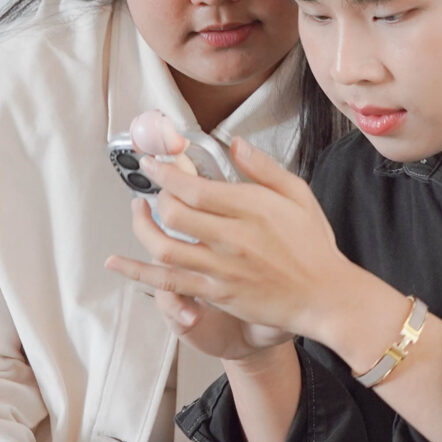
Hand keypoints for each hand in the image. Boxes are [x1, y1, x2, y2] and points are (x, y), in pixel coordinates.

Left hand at [105, 137, 350, 344]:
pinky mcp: (217, 294)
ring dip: (142, 227)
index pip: (194, 186)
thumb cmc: (314, 245)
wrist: (326, 297)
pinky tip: (115, 262)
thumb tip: (234, 144)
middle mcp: (233, 238)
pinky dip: (138, 271)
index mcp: (251, 208)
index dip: (165, 171)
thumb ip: (264, 168)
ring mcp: (222, 269)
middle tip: (152, 187)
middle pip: (174, 213)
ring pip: (165, 247)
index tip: (151, 162)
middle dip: (155, 195)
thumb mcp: (298, 195)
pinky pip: (169, 282)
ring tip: (138, 212)